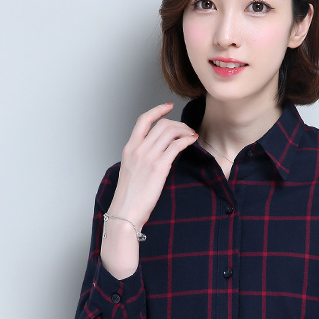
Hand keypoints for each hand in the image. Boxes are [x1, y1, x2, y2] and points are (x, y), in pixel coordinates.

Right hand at [110, 102, 197, 223]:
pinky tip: (192, 142)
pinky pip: (176, 146)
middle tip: (187, 130)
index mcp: (129, 148)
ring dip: (184, 131)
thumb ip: (141, 158)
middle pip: (161, 124)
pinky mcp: (159, 167)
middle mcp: (138, 149)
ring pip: (170, 132)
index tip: (168, 107)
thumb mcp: (131, 171)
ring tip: (191, 136)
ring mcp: (148, 157)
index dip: (158, 110)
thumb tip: (156, 153)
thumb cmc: (129, 197)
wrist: (125, 211)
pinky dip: (187, 140)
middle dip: (178, 123)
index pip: (143, 120)